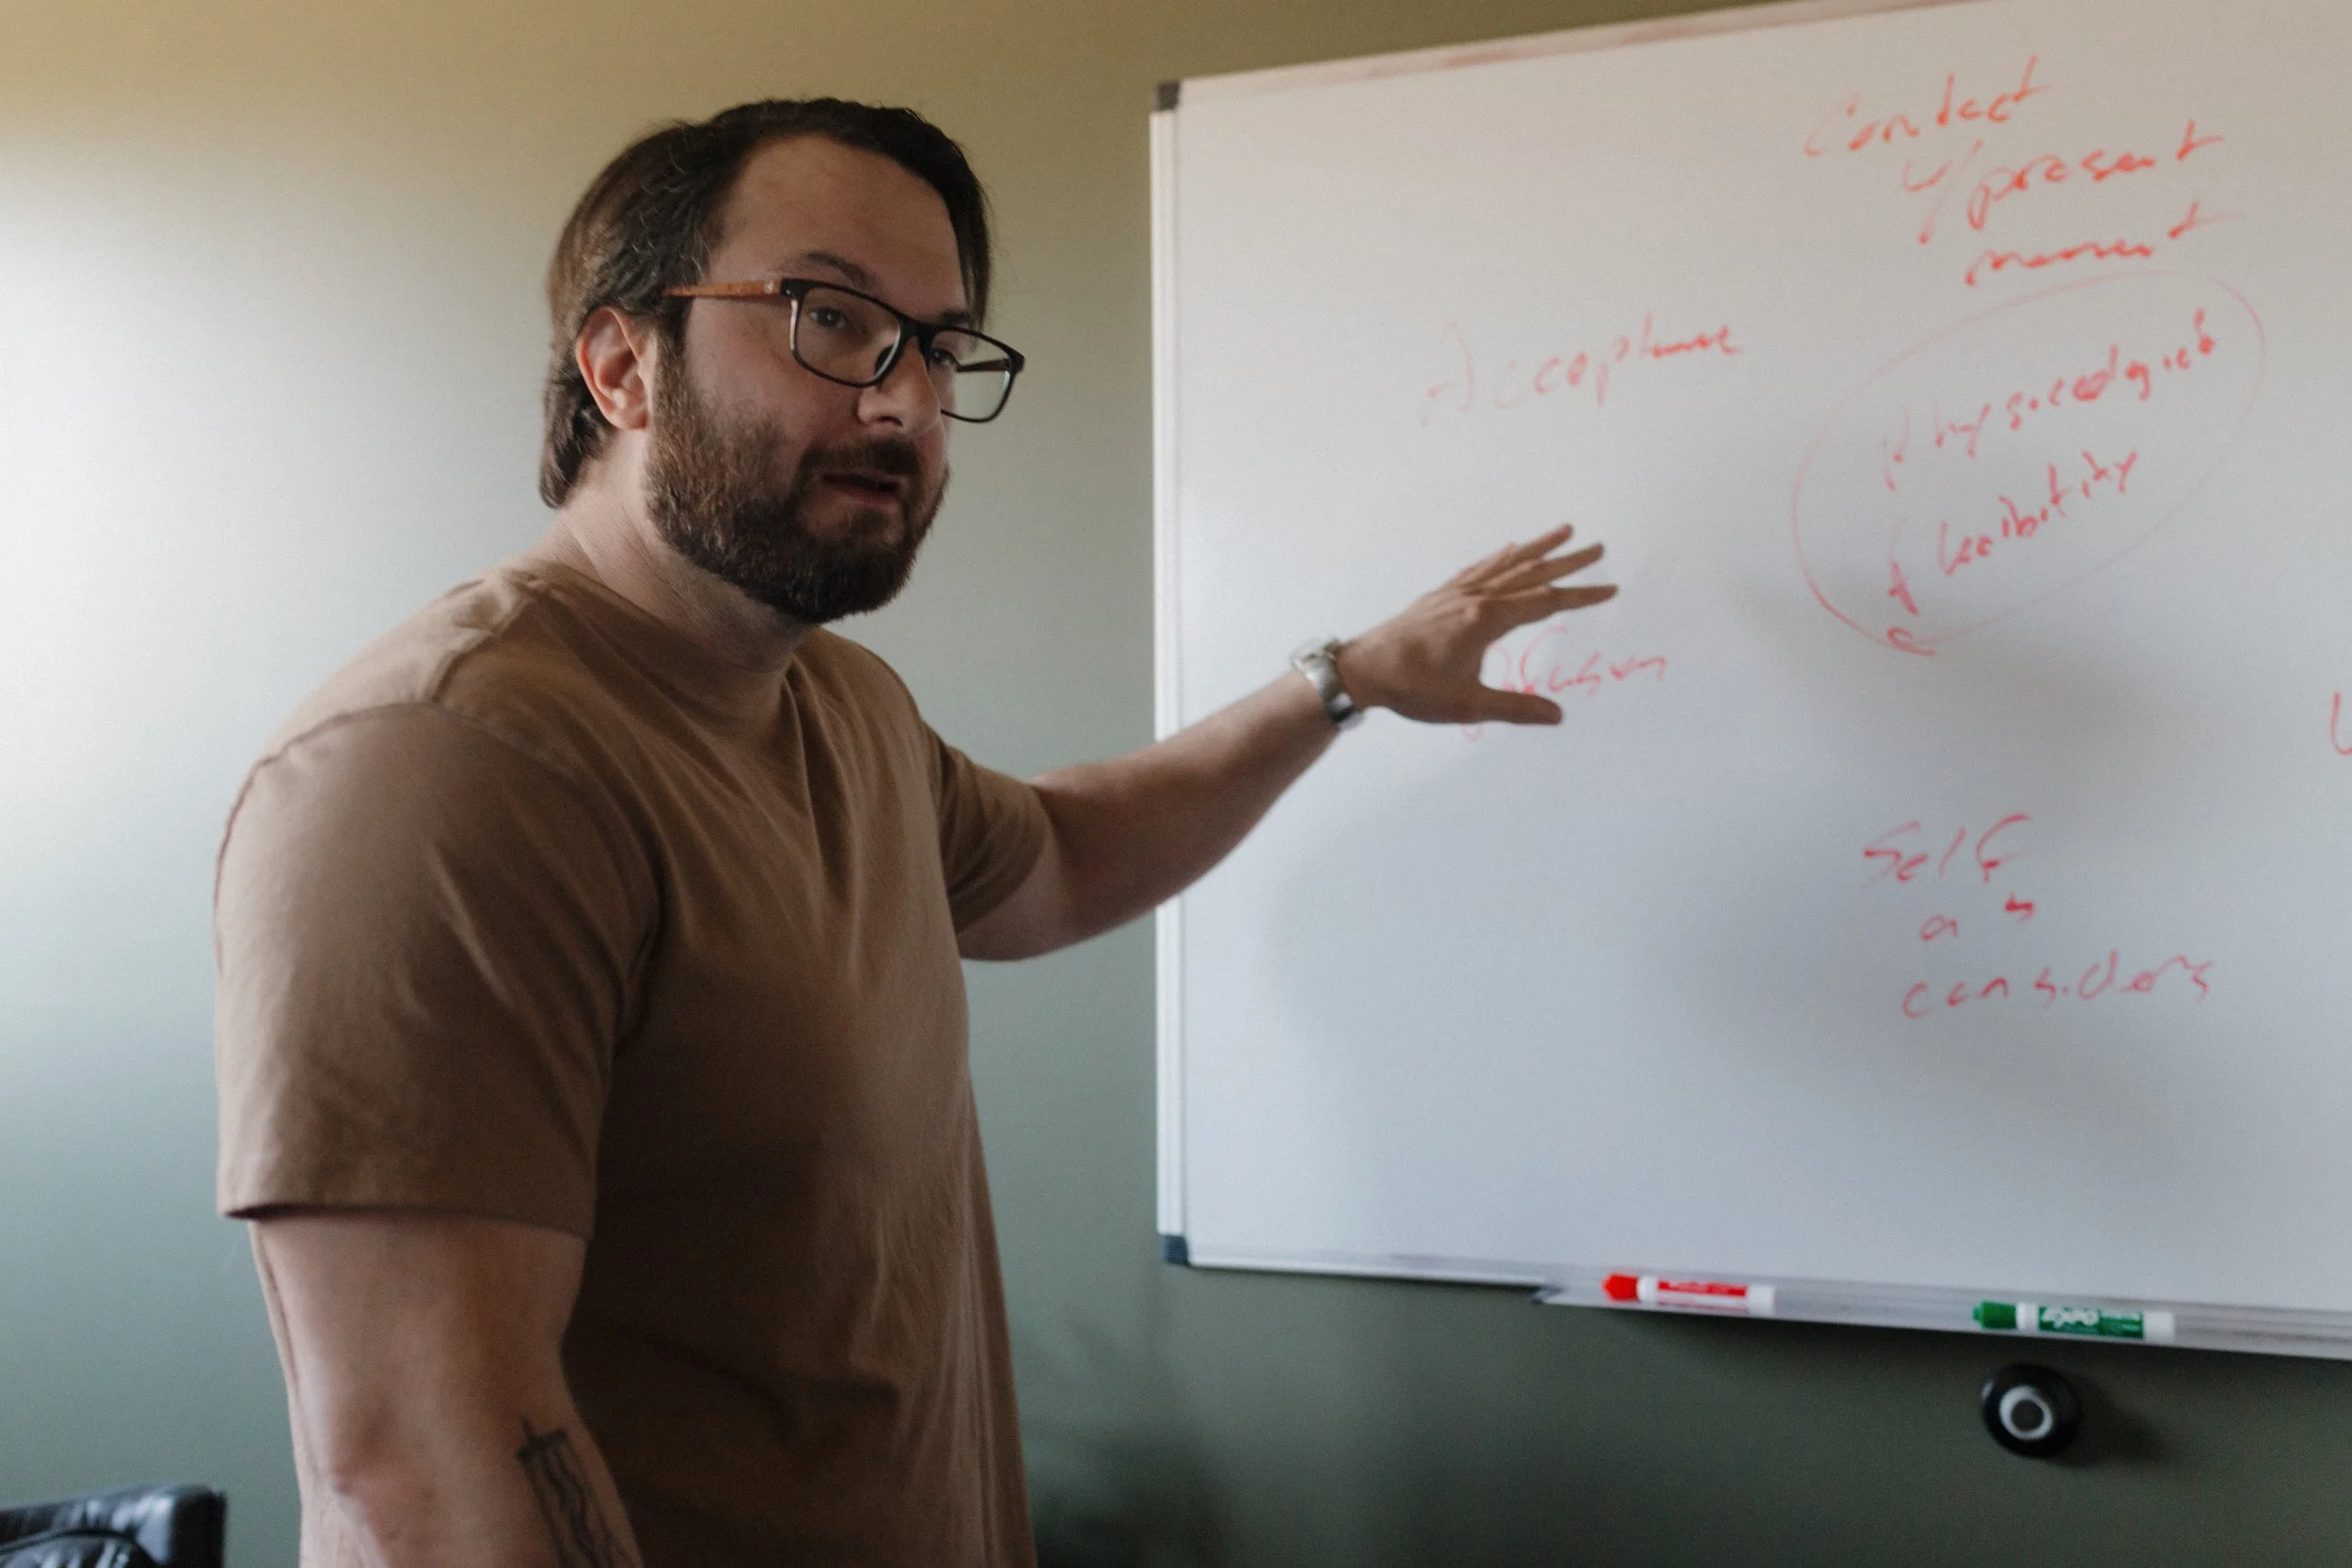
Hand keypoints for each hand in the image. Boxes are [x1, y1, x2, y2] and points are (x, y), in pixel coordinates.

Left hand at [1334, 523, 1614, 725]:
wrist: (1364, 669)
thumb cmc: (1413, 689)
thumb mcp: (1469, 704)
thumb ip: (1516, 708)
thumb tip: (1558, 715)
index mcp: (1487, 620)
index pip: (1545, 602)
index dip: (1580, 596)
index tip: (1610, 589)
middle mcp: (1475, 598)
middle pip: (1530, 573)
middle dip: (1568, 561)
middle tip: (1599, 548)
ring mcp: (1456, 592)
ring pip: (1506, 563)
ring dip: (1538, 548)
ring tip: (1564, 531)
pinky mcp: (1441, 595)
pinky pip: (1480, 567)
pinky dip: (1501, 556)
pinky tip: (1509, 550)